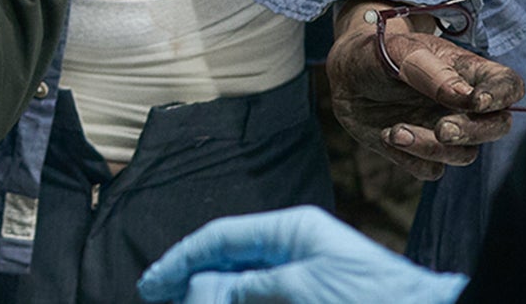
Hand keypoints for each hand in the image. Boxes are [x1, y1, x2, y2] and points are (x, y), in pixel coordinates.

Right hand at [138, 206, 467, 303]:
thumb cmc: (372, 297)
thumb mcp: (302, 287)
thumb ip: (249, 285)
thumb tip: (205, 288)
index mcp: (292, 230)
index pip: (223, 236)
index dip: (183, 257)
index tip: (153, 282)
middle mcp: (293, 248)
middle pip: (228, 259)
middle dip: (191, 277)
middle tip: (157, 298)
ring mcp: (301, 274)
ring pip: (241, 281)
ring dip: (211, 294)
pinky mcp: (308, 294)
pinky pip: (261, 294)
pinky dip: (238, 298)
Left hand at [324, 7, 524, 181]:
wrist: (346, 73)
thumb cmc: (378, 53)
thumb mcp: (401, 53)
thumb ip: (435, 74)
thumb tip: (469, 100)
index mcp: (467, 73)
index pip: (508, 85)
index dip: (502, 95)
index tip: (479, 101)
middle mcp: (462, 105)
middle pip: (496, 126)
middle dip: (473, 132)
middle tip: (442, 129)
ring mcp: (443, 129)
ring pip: (463, 154)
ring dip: (431, 148)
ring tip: (396, 130)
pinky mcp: (420, 152)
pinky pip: (431, 170)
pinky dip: (412, 159)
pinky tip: (387, 135)